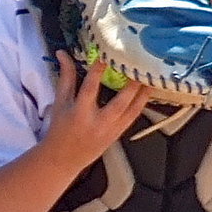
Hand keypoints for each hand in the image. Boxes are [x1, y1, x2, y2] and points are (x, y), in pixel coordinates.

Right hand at [43, 51, 150, 172]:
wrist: (64, 158)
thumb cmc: (60, 127)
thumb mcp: (60, 102)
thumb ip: (65, 77)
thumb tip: (63, 52)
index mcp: (79, 113)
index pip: (90, 88)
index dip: (98, 71)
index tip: (106, 55)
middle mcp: (97, 123)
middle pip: (119, 103)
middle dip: (131, 86)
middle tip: (139, 66)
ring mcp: (110, 130)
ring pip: (131, 112)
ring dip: (142, 94)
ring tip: (150, 77)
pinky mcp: (117, 135)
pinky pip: (133, 118)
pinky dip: (141, 104)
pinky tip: (148, 91)